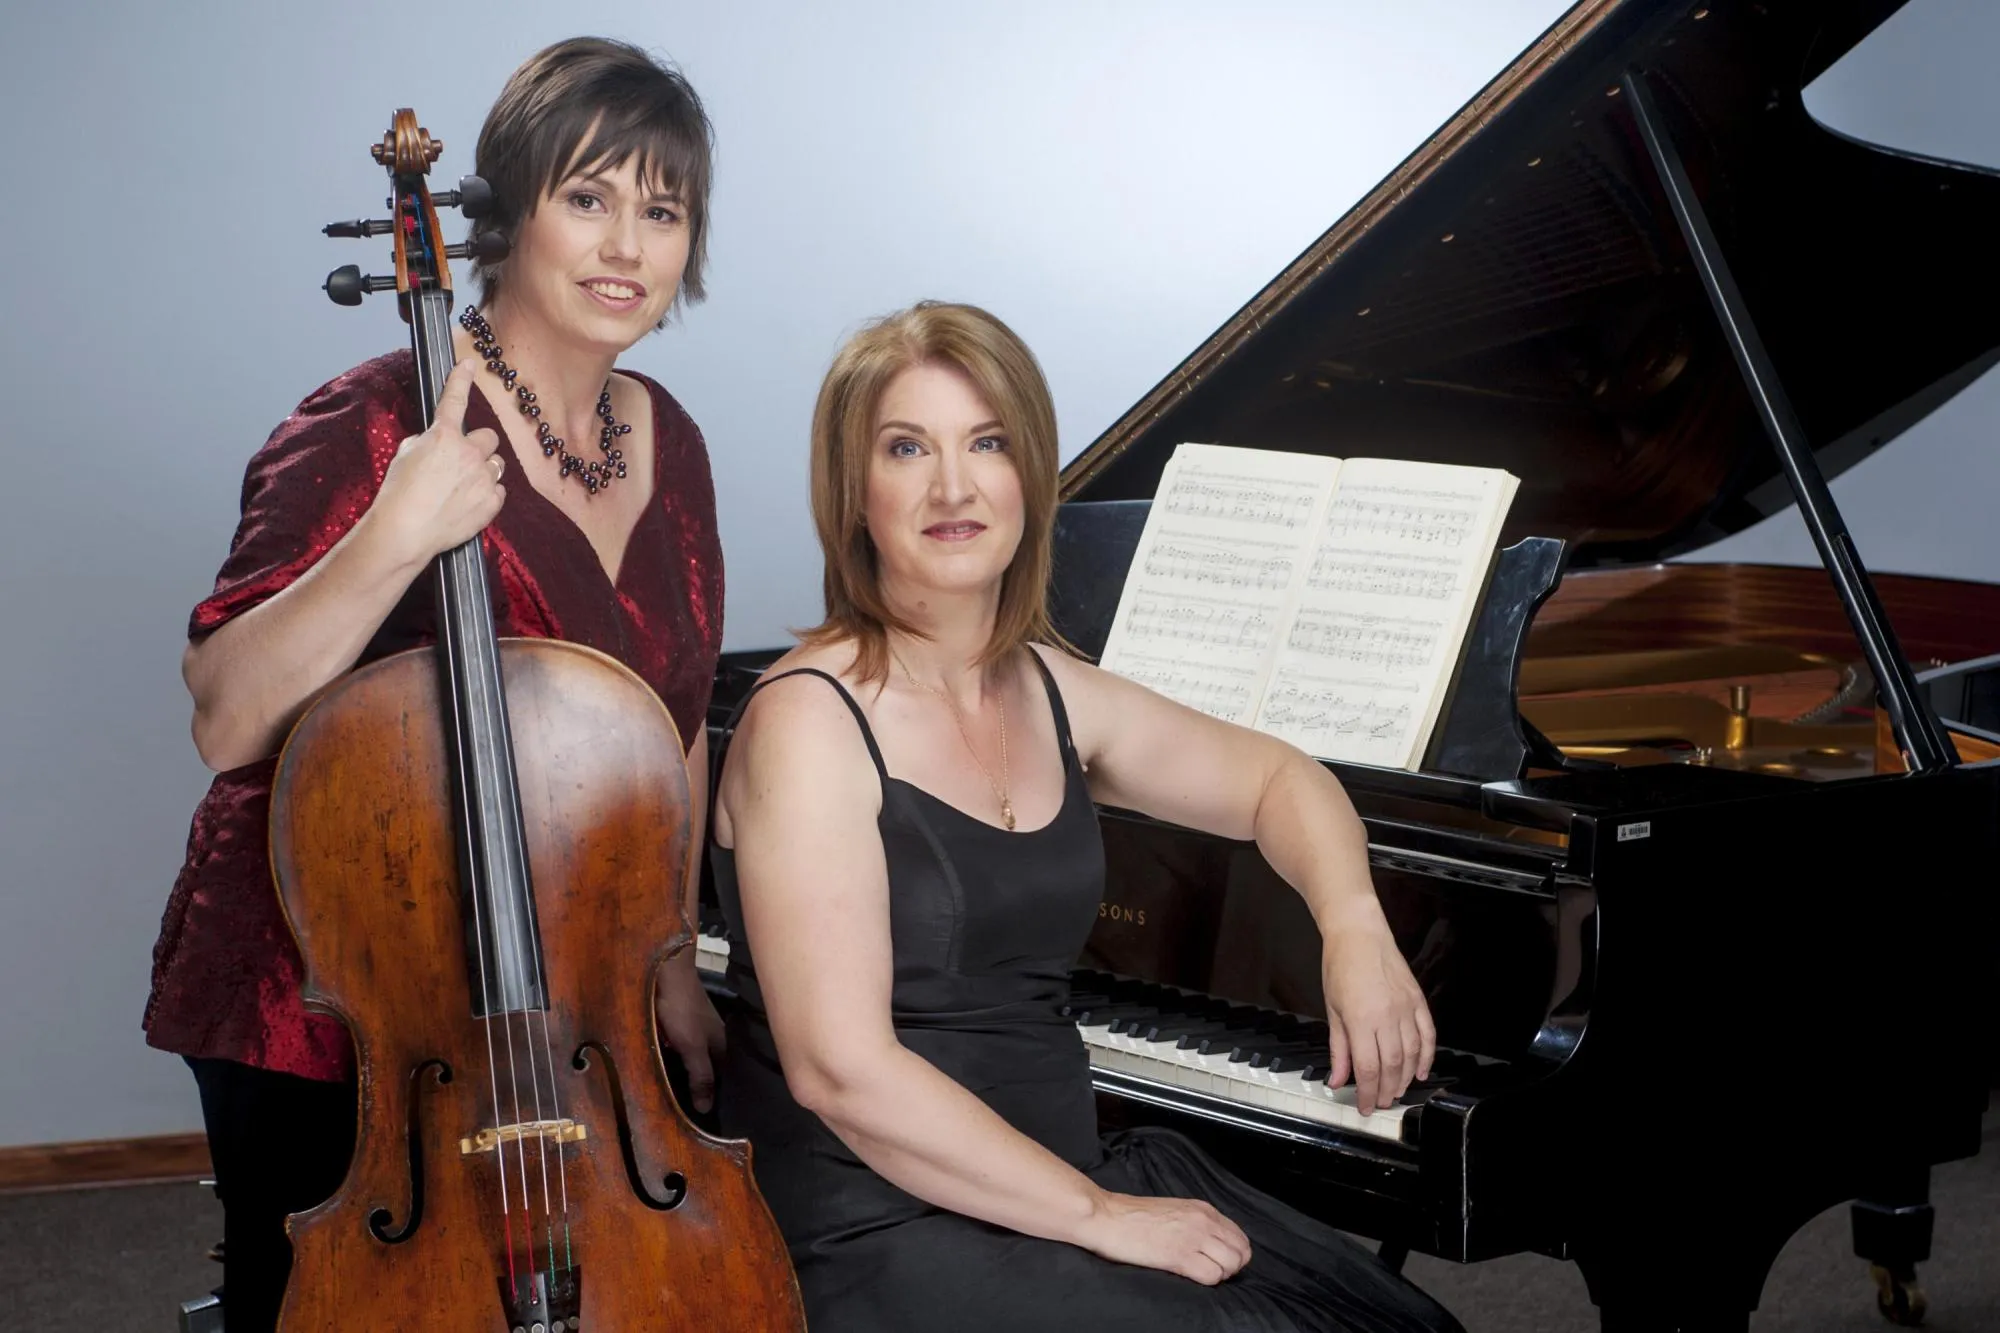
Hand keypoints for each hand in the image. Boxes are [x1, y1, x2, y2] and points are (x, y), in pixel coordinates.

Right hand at [365, 358, 505, 568]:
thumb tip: (439, 442)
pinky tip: (467, 504)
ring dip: (484, 470)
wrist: (405, 531)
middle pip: (488, 437)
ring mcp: (484, 477)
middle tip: (462, 462)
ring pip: (496, 463)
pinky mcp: (492, 501)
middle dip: (478, 446)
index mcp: (444, 436)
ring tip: (462, 488)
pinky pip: (498, 490)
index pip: (455, 399)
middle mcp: (469, 452)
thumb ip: (428, 442)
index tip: (468, 364)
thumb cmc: (399, 494)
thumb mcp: (405, 456)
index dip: (461, 379)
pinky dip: (487, 495)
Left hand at [655, 955, 726, 1113]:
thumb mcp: (692, 1048)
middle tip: (687, 1112)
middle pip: (710, 1069)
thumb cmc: (682, 1010)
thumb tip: (706, 1109)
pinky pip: (681, 1048)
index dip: (717, 1096)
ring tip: (676, 1097)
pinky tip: (667, 1067)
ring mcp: (697, 1029)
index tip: (706, 1118)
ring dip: (686, 1072)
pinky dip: (676, 1058)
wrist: (666, 971)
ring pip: (694, 1058)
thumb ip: (701, 1076)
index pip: (726, 1078)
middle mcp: (714, 1038)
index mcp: (723, 1044)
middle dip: (701, 1086)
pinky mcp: (681, 1024)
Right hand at [1077, 1191, 1250, 1284]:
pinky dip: (1206, 1281)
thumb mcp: (1174, 1210)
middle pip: (1241, 1252)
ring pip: (1232, 1264)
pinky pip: (1213, 1276)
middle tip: (1210, 1270)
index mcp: (1203, 1209)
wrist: (1107, 1216)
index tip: (1217, 1261)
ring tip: (1199, 1273)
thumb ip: (1195, 1222)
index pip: (1239, 1236)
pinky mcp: (1180, 1256)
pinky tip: (1188, 1275)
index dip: (1233, 1253)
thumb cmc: (1132, 1216)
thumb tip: (1211, 1243)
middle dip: (1231, 1266)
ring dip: (1220, 1274)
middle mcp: (1203, 1221)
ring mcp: (1193, 1237)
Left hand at [1319, 899, 1434, 1114]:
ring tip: (1397, 1091)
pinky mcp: (1418, 1000)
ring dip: (1406, 1078)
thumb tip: (1337, 1080)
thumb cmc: (1340, 967)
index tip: (1365, 1106)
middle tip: (1381, 1102)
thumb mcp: (1332, 1010)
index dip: (1368, 1093)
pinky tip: (1421, 1071)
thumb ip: (1338, 1049)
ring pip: (1412, 1054)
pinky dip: (1427, 1056)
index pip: (1368, 1069)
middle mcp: (1387, 1016)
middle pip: (1393, 1067)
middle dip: (1388, 1091)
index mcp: (1361, 1020)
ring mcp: (1406, 1008)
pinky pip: (1428, 1035)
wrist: (1359, 933)